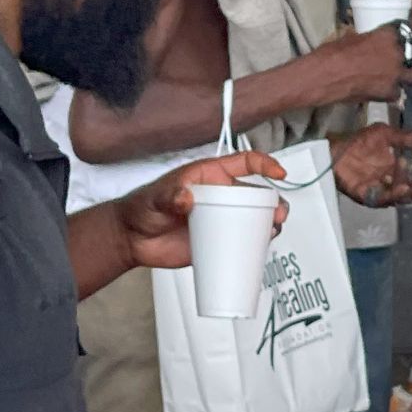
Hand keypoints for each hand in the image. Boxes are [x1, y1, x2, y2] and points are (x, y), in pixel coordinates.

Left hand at [115, 150, 287, 274]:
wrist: (132, 239)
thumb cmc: (142, 207)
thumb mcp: (155, 197)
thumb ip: (169, 196)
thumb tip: (187, 198)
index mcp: (210, 175)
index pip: (244, 163)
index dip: (265, 164)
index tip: (279, 173)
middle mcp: (220, 195)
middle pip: (257, 193)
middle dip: (274, 202)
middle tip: (278, 215)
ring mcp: (221, 219)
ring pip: (254, 218)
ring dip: (270, 224)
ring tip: (272, 232)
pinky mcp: (217, 240)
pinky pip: (242, 241)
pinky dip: (255, 244)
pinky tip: (259, 249)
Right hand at [307, 26, 411, 107]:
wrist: (323, 77)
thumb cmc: (332, 53)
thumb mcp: (349, 38)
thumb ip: (365, 39)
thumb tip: (365, 40)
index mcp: (387, 35)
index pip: (410, 29)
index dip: (408, 33)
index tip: (403, 37)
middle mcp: (397, 53)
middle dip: (406, 56)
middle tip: (395, 60)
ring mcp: (396, 74)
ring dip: (408, 76)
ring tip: (398, 77)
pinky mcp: (390, 93)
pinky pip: (398, 93)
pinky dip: (391, 93)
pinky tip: (381, 92)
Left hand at [332, 122, 411, 207]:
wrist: (333, 147)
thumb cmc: (360, 143)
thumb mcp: (386, 135)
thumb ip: (407, 138)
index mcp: (401, 173)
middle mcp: (392, 185)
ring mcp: (379, 192)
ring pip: (400, 199)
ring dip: (410, 192)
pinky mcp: (365, 196)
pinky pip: (380, 199)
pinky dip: (391, 195)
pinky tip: (401, 188)